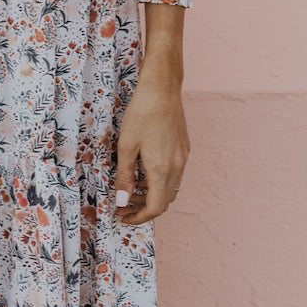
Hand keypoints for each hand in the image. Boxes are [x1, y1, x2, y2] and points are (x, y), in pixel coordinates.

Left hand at [113, 62, 189, 224]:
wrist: (162, 89)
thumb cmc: (141, 114)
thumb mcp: (126, 147)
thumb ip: (124, 176)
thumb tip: (122, 201)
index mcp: (162, 170)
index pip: (155, 208)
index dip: (139, 217)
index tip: (123, 216)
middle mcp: (177, 166)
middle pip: (165, 201)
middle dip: (144, 207)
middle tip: (124, 204)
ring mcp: (183, 157)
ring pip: (171, 187)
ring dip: (152, 193)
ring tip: (131, 187)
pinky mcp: (184, 147)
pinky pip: (175, 173)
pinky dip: (160, 180)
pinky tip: (144, 169)